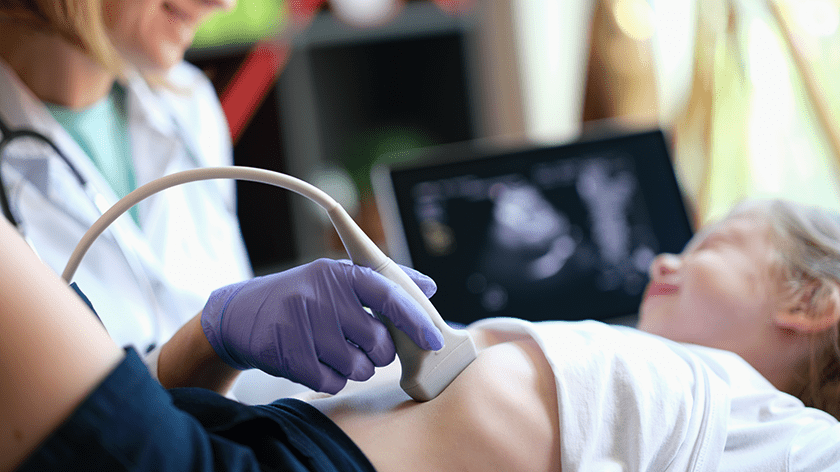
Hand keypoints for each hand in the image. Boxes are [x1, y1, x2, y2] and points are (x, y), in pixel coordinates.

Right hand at [200, 258, 443, 393]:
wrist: (242, 314)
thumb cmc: (303, 296)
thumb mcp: (339, 277)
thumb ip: (386, 282)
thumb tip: (429, 288)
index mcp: (341, 274)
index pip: (390, 295)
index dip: (417, 320)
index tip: (434, 340)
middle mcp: (323, 295)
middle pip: (379, 342)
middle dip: (379, 353)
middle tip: (364, 345)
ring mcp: (304, 325)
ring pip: (359, 367)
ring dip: (356, 368)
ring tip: (336, 352)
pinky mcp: (288, 354)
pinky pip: (332, 382)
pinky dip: (332, 379)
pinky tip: (318, 362)